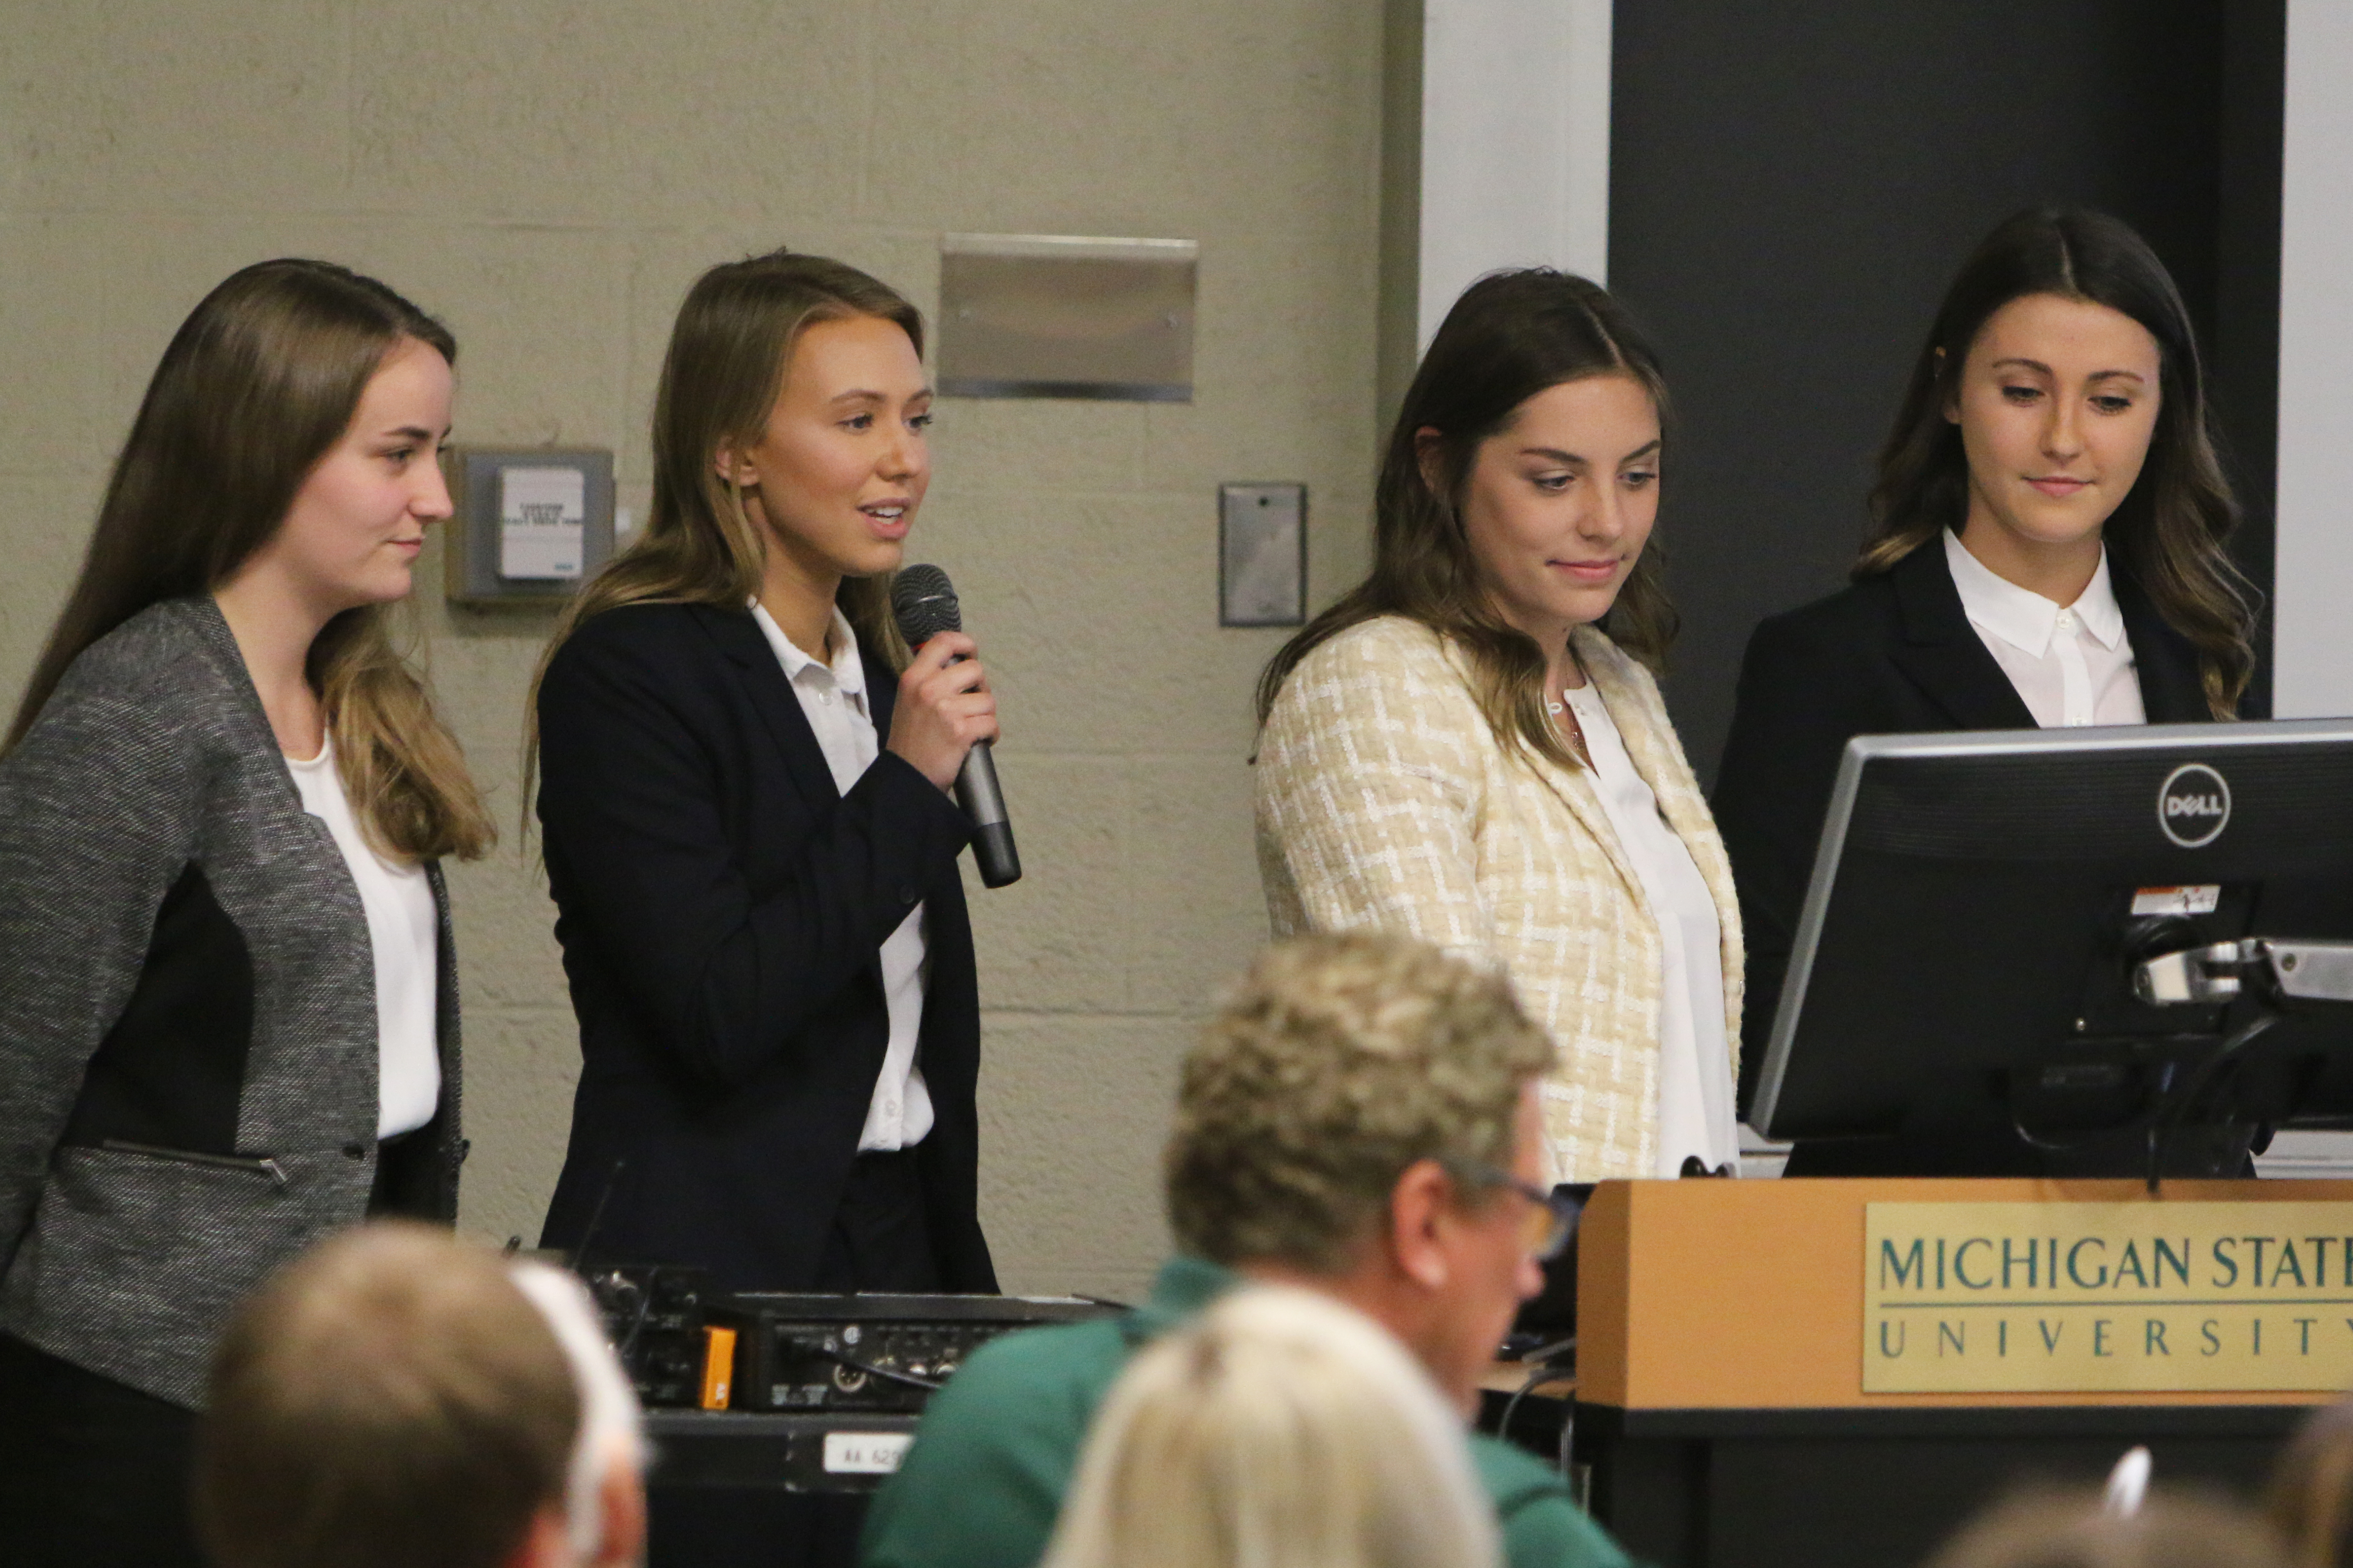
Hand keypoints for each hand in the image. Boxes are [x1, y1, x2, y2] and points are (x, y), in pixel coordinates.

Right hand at [886, 632, 999, 791]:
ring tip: (972, 728)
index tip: (971, 653)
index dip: (965, 643)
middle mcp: (928, 689)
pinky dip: (990, 734)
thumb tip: (959, 664)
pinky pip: (991, 724)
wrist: (906, 778)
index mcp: (913, 678)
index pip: (943, 642)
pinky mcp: (961, 731)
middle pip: (975, 669)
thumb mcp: (908, 700)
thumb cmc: (910, 741)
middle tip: (971, 705)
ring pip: (988, 700)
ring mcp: (945, 710)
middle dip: (981, 688)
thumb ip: (929, 680)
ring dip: (986, 715)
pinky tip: (978, 742)